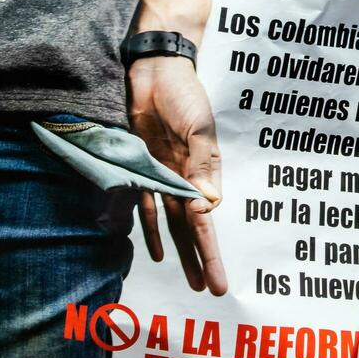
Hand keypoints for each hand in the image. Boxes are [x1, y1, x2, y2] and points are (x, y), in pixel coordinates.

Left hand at [127, 56, 227, 295]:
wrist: (155, 68)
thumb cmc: (183, 93)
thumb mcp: (199, 127)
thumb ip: (202, 166)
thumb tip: (207, 206)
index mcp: (203, 171)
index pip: (205, 222)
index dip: (210, 253)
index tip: (218, 283)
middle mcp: (184, 178)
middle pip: (191, 229)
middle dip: (200, 260)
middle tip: (207, 290)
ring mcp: (162, 174)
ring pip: (170, 223)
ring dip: (178, 250)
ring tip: (187, 277)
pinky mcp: (140, 165)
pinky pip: (144, 203)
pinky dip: (148, 226)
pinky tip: (154, 249)